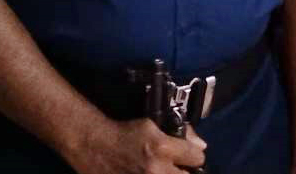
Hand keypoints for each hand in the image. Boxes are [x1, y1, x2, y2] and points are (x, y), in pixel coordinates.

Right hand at [63, 117, 206, 173]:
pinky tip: (150, 172)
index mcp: (162, 149)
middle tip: (177, 167)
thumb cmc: (125, 133)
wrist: (93, 145)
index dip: (194, 155)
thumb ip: (180, 135)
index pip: (197, 157)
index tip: (188, 156)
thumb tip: (201, 146)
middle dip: (185, 171)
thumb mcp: (153, 126)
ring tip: (163, 169)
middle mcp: (156, 170)